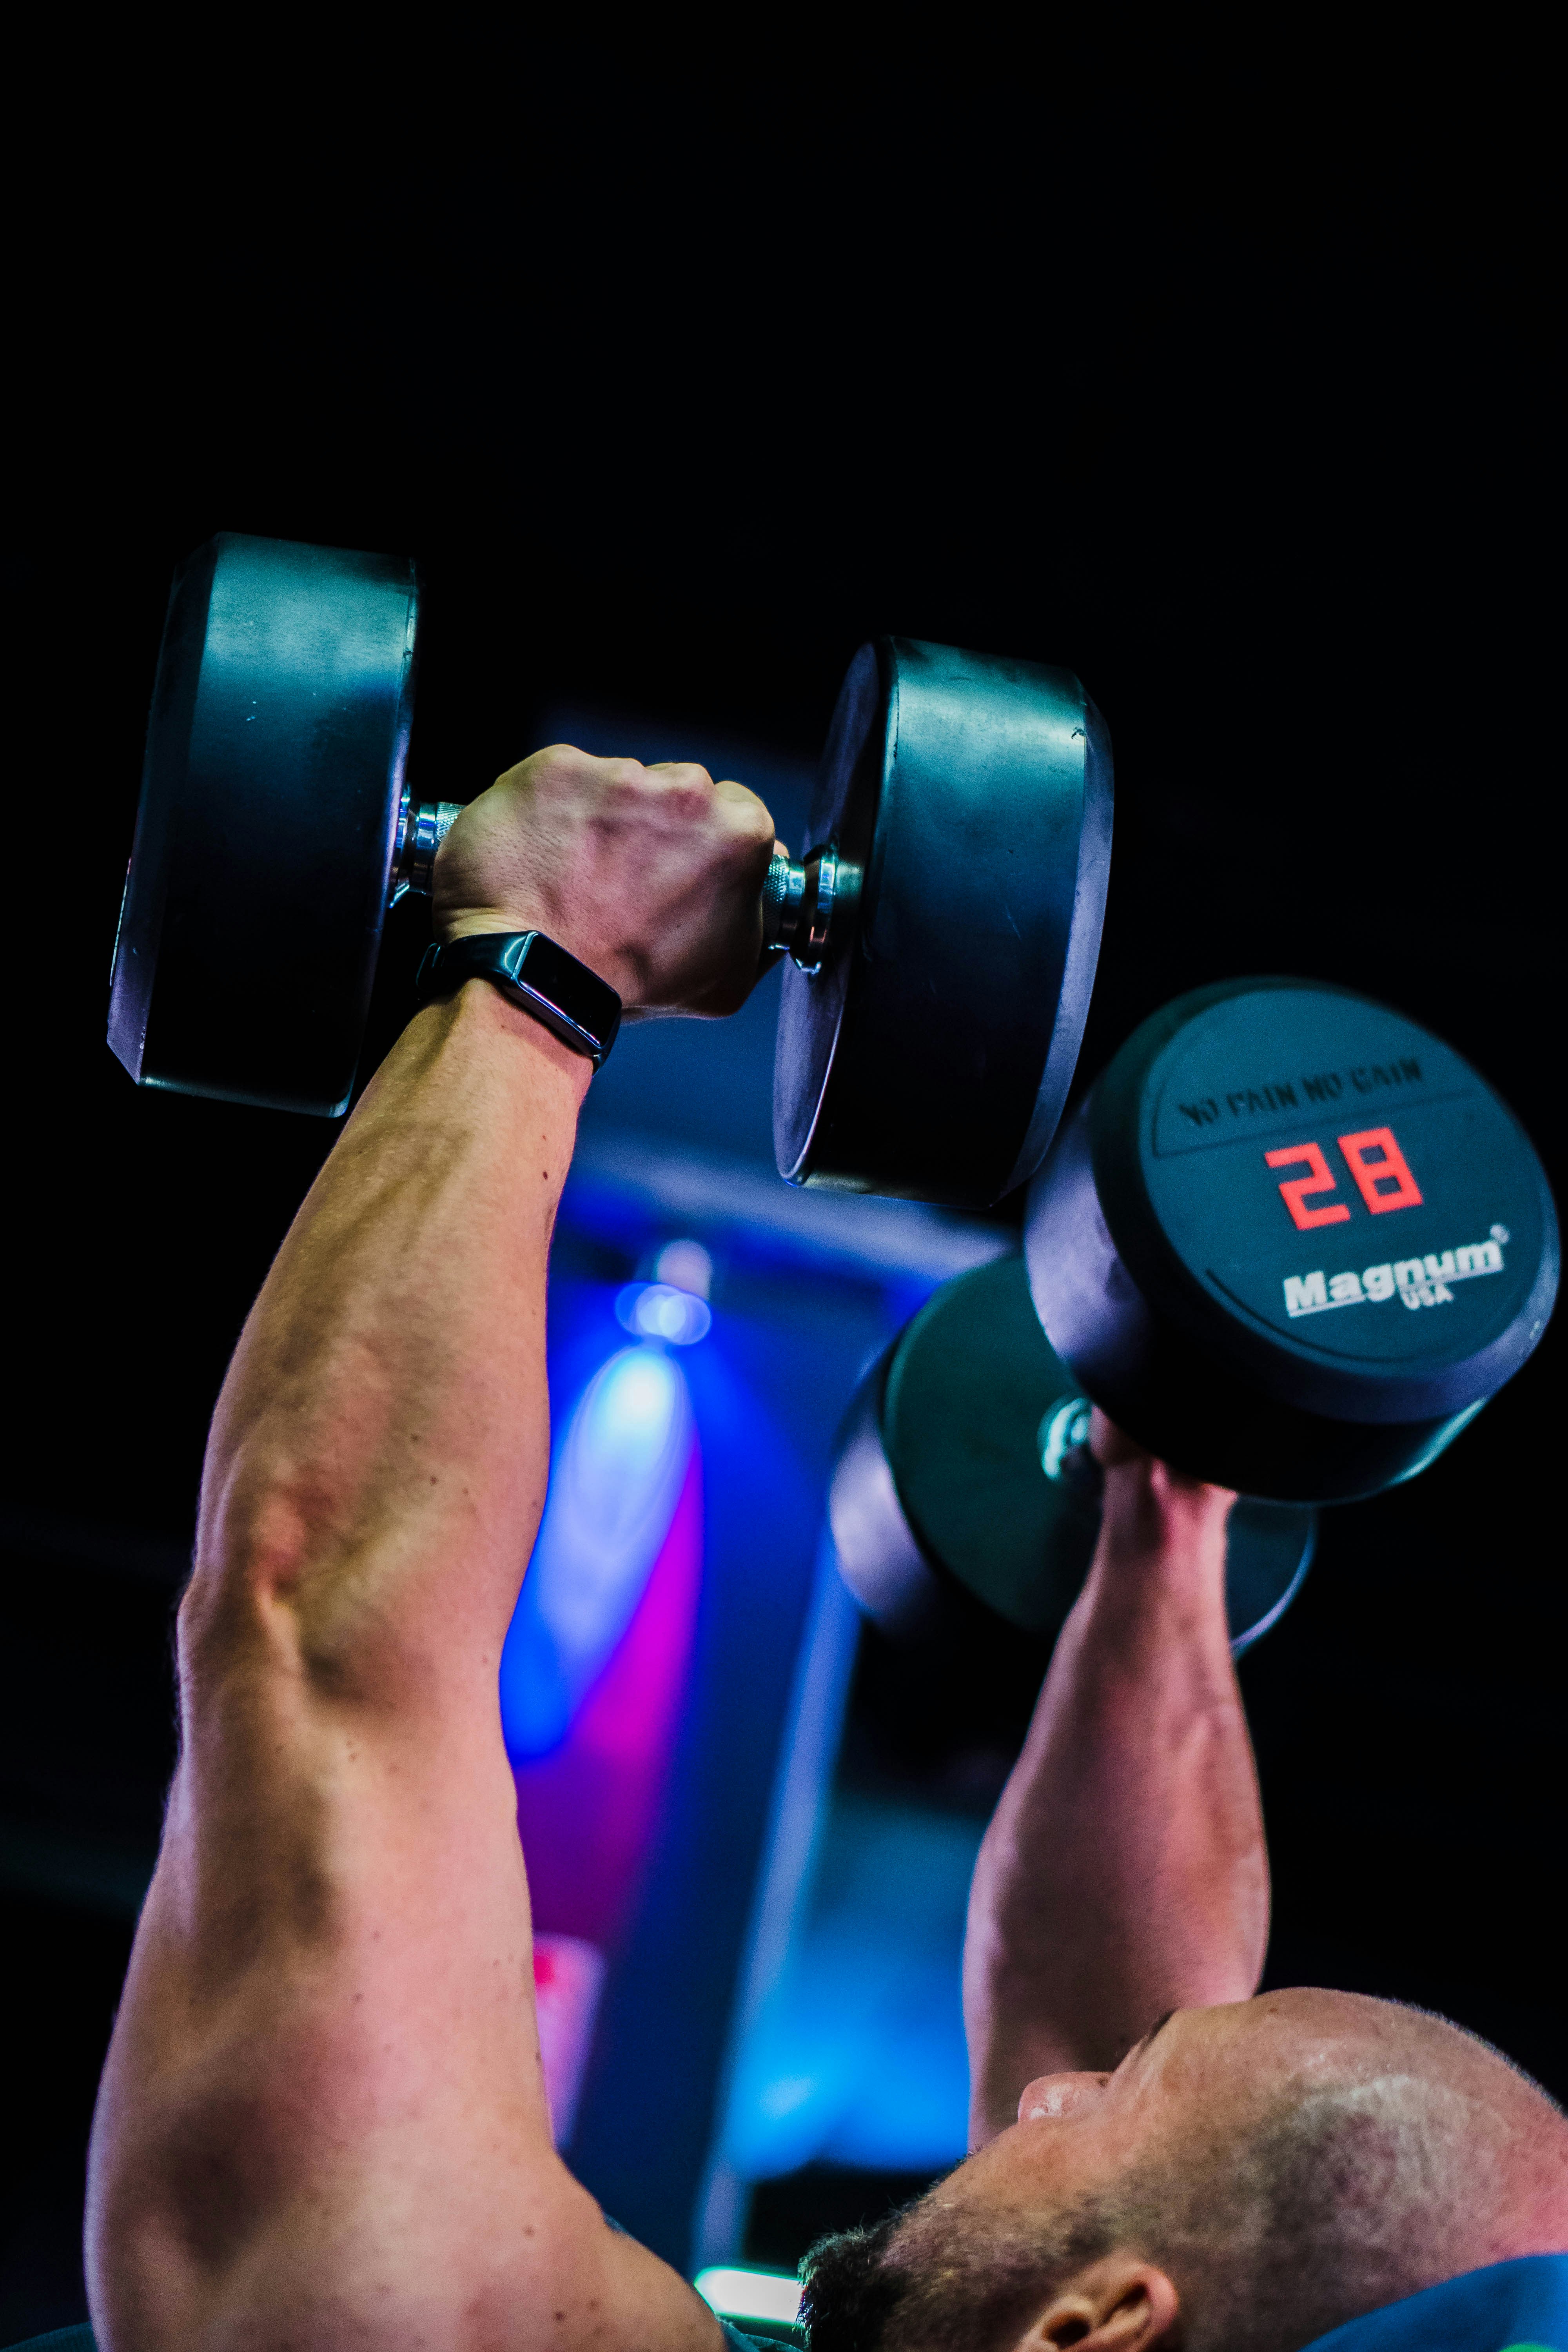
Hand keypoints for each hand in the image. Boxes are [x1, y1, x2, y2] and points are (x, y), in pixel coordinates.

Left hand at [431, 745, 777, 1015]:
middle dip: (654, 826)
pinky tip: (540, 859)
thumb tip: (760, 905)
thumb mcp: (724, 980)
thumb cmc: (627, 985)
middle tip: (622, 879)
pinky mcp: (554, 769)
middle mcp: (685, 790)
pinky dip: (548, 812)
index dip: (704, 842)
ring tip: (574, 876)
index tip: (678, 865)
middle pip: (677, 791)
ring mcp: (616, 774)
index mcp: (737, 835)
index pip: (735, 811)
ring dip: (601, 820)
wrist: (533, 979)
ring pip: (616, 784)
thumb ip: (754, 929)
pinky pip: (559, 783)